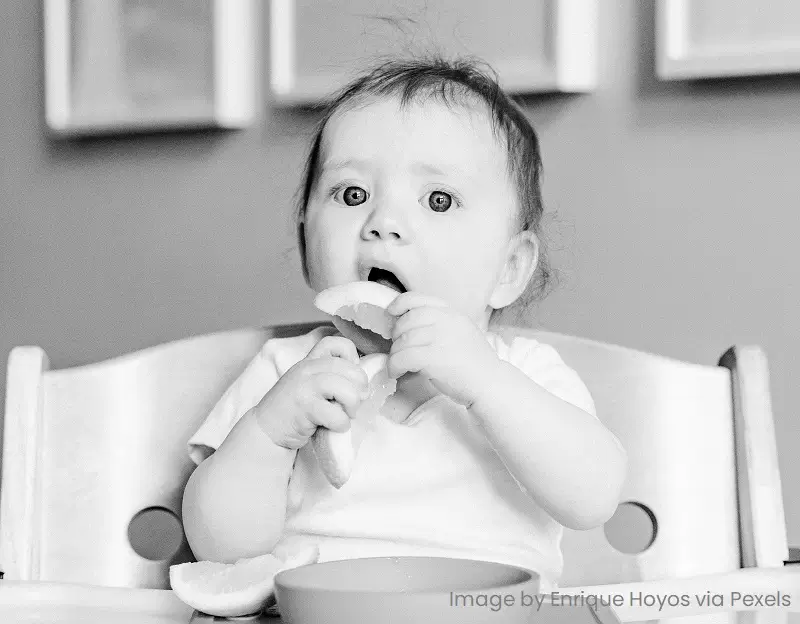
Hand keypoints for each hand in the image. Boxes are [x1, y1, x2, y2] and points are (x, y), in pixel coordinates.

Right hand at [254, 336, 368, 448]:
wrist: (265, 430)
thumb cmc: (294, 410)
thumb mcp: (309, 385)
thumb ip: (331, 377)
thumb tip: (364, 385)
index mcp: (310, 360)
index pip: (339, 343)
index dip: (353, 359)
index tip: (350, 379)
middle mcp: (307, 368)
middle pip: (350, 369)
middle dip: (360, 389)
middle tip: (353, 403)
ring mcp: (304, 386)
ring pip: (347, 391)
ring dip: (352, 407)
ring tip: (344, 415)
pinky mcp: (304, 407)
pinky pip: (337, 415)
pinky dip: (341, 425)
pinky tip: (332, 427)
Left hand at [386, 293, 502, 406]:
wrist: (491, 384)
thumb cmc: (474, 364)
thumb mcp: (460, 334)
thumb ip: (439, 326)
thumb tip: (407, 329)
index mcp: (453, 313)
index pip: (420, 299)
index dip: (400, 303)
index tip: (391, 312)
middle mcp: (447, 321)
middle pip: (408, 319)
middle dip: (396, 333)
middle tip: (397, 348)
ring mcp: (441, 338)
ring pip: (403, 340)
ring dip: (395, 353)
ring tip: (397, 364)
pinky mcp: (434, 357)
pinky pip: (403, 357)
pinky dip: (394, 365)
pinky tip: (397, 373)